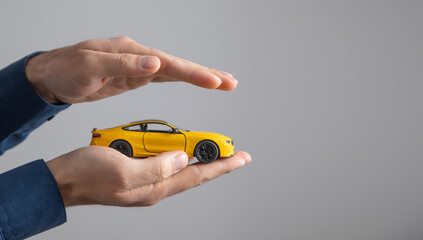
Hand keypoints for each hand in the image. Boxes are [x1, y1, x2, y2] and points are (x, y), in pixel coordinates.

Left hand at [25, 36, 237, 103]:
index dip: (194, 73)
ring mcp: (138, 65)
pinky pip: (164, 77)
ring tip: (221, 82)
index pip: (169, 63)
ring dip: (199, 76)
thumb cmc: (66, 70)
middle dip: (206, 74)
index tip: (215, 81)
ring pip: (174, 70)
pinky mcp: (134, 76)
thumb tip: (155, 64)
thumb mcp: (90, 67)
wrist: (51, 76)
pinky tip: (193, 80)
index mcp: (131, 51)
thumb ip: (124, 65)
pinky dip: (182, 78)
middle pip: (178, 65)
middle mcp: (138, 56)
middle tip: (231, 82)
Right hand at [46, 146, 250, 206]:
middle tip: (233, 150)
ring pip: (179, 166)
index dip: (222, 166)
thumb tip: (182, 158)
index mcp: (154, 188)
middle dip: (215, 160)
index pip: (197, 175)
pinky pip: (163, 162)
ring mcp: (146, 180)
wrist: (62, 180)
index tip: (241, 157)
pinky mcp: (137, 172)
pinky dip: (175, 152)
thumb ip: (156, 167)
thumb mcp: (122, 171)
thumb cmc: (86, 176)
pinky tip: (179, 148)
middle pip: (192, 171)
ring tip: (210, 145)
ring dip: (196, 154)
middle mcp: (154, 186)